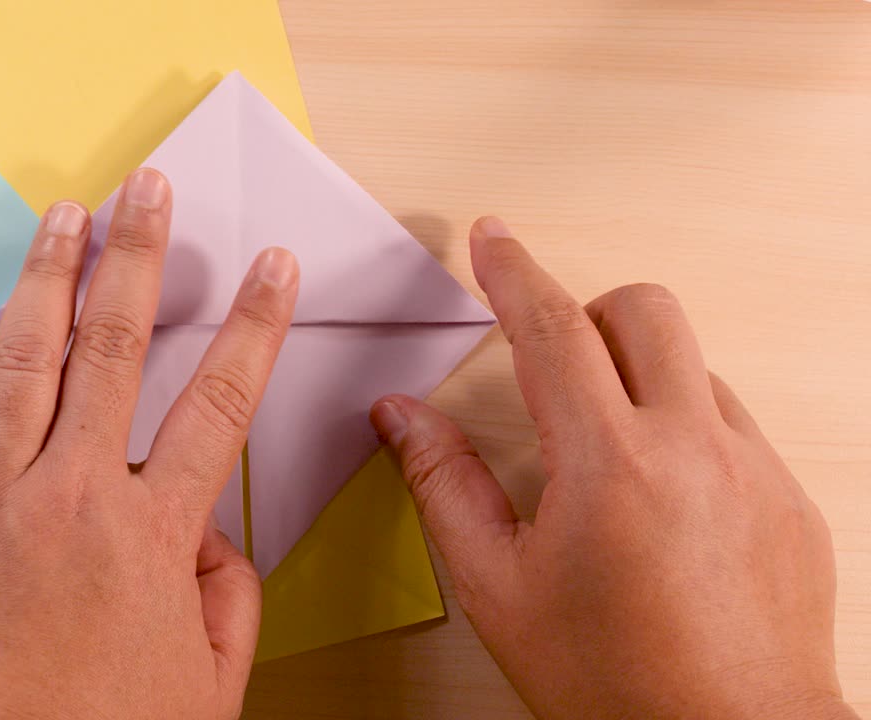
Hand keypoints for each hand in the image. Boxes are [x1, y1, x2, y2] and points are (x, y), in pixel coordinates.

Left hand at [0, 168, 298, 719]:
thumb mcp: (204, 688)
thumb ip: (229, 598)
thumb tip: (217, 533)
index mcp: (151, 537)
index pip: (220, 404)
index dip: (255, 327)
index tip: (272, 270)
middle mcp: (70, 499)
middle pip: (117, 349)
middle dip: (140, 257)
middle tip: (150, 192)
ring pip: (25, 359)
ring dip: (50, 276)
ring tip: (66, 215)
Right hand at [371, 217, 856, 719]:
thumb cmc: (617, 684)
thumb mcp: (498, 586)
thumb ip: (443, 484)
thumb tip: (402, 418)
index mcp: (609, 464)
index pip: (552, 327)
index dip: (512, 272)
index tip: (492, 240)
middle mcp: (693, 448)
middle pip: (645, 309)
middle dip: (589, 311)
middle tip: (553, 360)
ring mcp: (753, 469)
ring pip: (693, 364)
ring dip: (639, 377)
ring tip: (604, 454)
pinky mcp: (787, 500)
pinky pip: (733, 423)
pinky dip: (684, 429)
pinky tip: (659, 500)